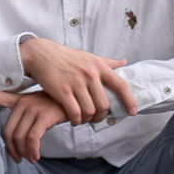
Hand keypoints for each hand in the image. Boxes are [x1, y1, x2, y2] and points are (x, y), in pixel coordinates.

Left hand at [0, 85, 67, 162]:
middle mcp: (25, 102)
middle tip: (18, 159)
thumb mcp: (41, 108)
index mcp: (21, 100)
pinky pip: (32, 138)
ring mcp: (34, 108)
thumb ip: (27, 117)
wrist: (80, 102)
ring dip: (23, 153)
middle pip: (8, 131)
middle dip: (11, 149)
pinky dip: (32, 151)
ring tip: (30, 159)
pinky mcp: (44, 116)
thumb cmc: (59, 107)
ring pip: (19, 137)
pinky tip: (36, 157)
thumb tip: (17, 139)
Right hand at [20, 35, 136, 122]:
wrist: (41, 54)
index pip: (120, 85)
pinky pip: (75, 113)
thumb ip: (107, 62)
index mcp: (98, 66)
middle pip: (104, 104)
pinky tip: (73, 119)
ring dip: (87, 119)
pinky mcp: (62, 91)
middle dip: (101, 116)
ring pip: (90, 111)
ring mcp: (76, 83)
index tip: (132, 112)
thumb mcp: (88, 56)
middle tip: (95, 118)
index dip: (129, 100)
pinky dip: (76, 120)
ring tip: (83, 119)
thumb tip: (124, 62)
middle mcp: (90, 74)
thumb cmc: (66, 56)